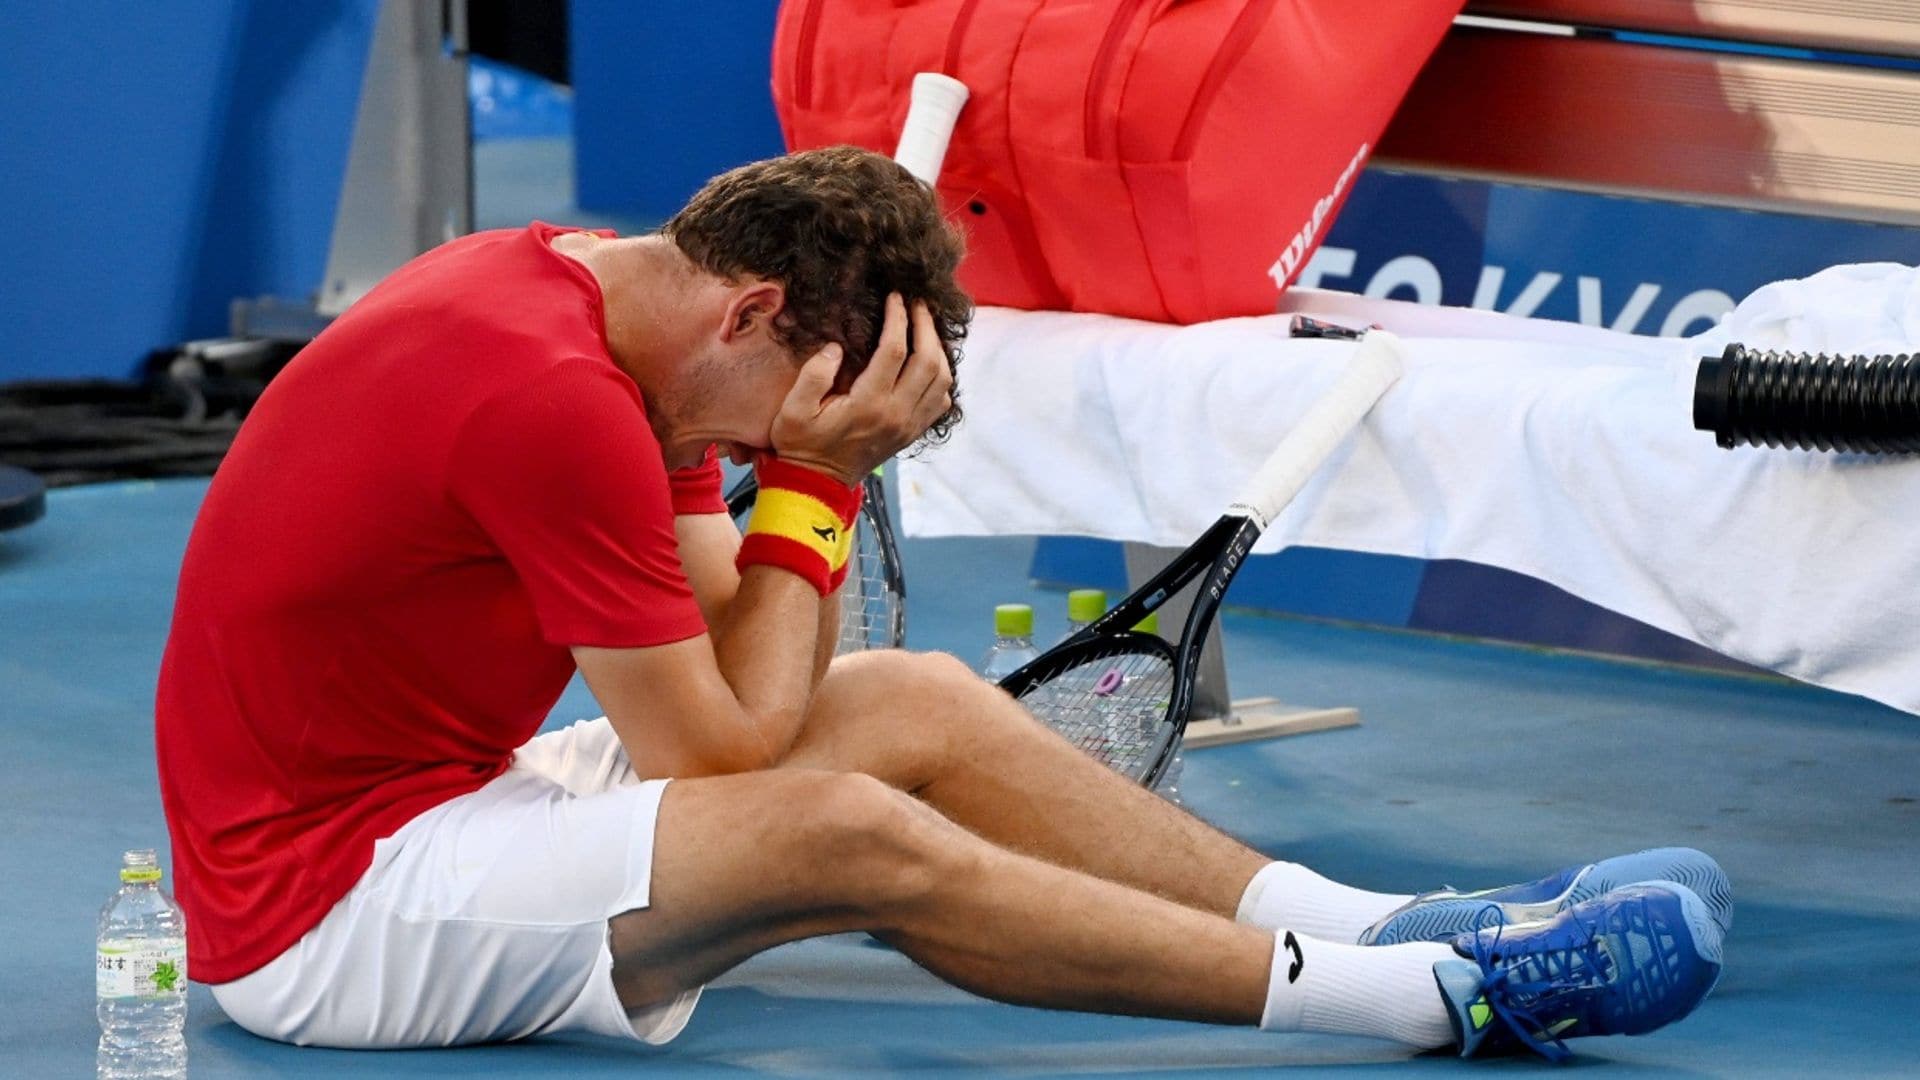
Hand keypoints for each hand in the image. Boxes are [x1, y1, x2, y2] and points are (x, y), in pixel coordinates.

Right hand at [769, 293, 953, 485]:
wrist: (817, 484)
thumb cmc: (802, 445)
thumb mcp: (793, 410)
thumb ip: (813, 375)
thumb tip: (836, 348)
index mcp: (869, 403)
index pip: (895, 350)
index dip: (898, 318)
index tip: (896, 297)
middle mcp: (897, 414)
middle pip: (929, 361)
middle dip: (926, 326)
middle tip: (919, 304)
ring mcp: (909, 425)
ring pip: (942, 381)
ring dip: (938, 350)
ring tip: (925, 327)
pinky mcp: (912, 433)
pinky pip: (941, 402)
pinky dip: (942, 378)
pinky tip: (928, 362)